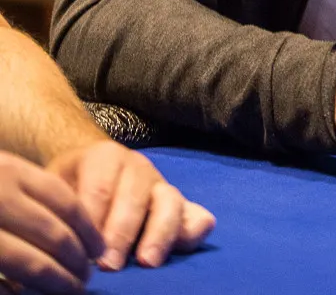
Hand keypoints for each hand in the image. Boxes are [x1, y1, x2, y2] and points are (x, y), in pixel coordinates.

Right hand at [0, 151, 102, 292]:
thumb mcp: (2, 173)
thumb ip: (30, 193)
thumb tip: (77, 234)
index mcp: (10, 171)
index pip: (65, 202)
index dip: (88, 228)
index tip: (99, 248)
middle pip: (53, 234)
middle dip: (76, 259)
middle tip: (85, 277)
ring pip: (28, 262)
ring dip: (55, 281)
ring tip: (69, 290)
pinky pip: (0, 279)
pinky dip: (14, 289)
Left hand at [46, 140, 214, 271]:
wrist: (88, 172)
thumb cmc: (67, 187)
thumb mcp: (54, 187)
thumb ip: (57, 207)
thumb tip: (53, 237)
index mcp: (104, 157)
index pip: (99, 189)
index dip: (93, 221)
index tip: (84, 252)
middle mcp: (137, 166)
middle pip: (135, 196)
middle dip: (123, 232)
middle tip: (109, 266)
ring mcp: (161, 184)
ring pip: (169, 201)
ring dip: (160, 232)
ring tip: (148, 262)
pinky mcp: (179, 204)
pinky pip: (195, 211)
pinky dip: (195, 227)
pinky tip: (189, 243)